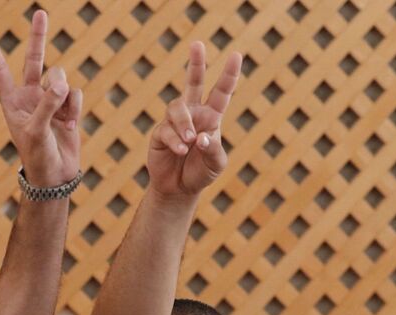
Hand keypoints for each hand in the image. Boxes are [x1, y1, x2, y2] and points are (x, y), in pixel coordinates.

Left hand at [0, 11, 80, 187]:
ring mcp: (50, 100)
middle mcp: (30, 96)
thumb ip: (48, 104)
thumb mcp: (37, 131)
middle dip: (39, 37)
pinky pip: (76, 93)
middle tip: (40, 13)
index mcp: (12, 101)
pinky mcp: (68, 107)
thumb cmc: (38, 156)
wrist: (56, 176)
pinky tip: (70, 124)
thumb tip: (63, 82)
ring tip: (62, 117)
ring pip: (61, 78)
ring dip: (63, 94)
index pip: (0, 71)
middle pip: (34, 59)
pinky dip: (75, 106)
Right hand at [147, 42, 241, 197]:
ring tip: (190, 142)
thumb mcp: (216, 164)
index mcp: (212, 117)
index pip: (222, 92)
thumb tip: (202, 136)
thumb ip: (214, 150)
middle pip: (193, 82)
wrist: (179, 188)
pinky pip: (166, 129)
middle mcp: (193, 114)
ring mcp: (175, 122)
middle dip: (196, 63)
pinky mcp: (160, 133)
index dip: (229, 74)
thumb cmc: (201, 173)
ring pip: (177, 108)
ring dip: (185, 124)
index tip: (236, 55)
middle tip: (197, 44)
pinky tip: (181, 151)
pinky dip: (175, 140)